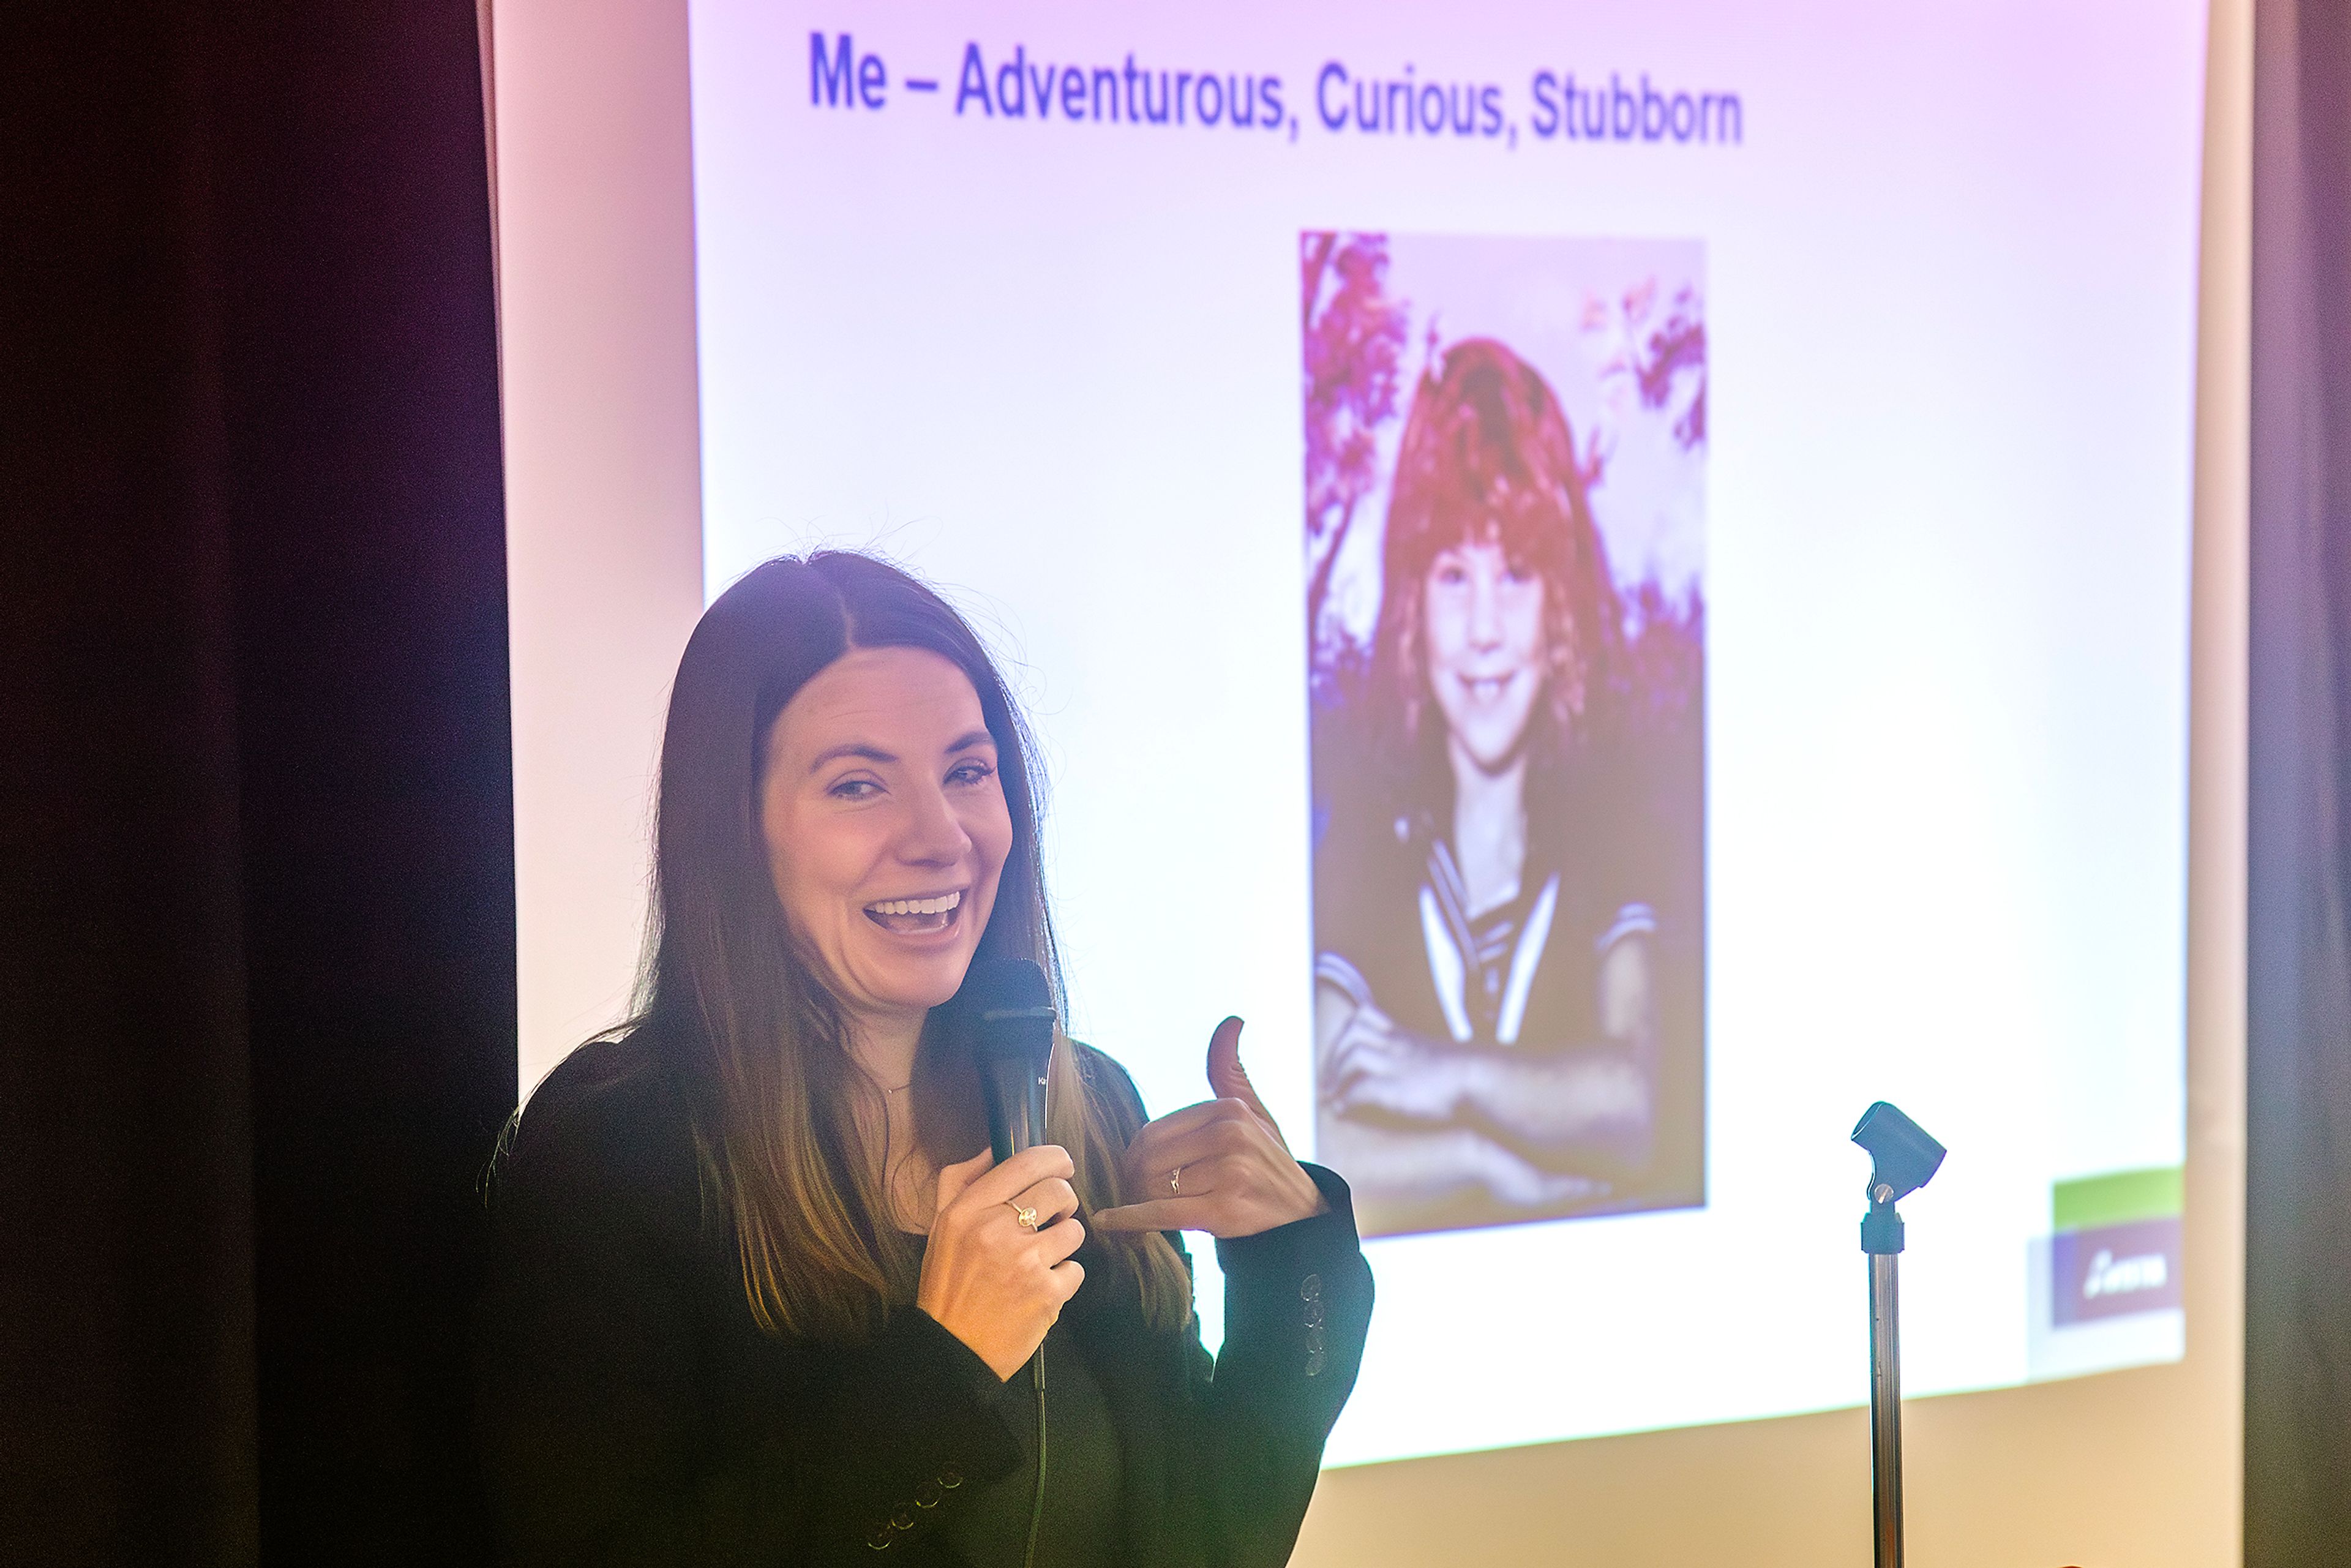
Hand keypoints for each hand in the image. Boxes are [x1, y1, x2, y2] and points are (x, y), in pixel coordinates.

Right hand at [915, 1144, 1085, 1380]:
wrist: (951, 1350)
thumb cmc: (946, 1285)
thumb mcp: (940, 1227)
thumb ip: (960, 1182)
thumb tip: (993, 1149)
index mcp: (967, 1210)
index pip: (1024, 1162)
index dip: (1054, 1158)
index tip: (1063, 1165)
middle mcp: (996, 1229)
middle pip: (1059, 1191)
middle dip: (1064, 1202)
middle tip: (1053, 1218)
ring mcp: (1025, 1262)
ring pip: (1074, 1230)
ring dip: (1065, 1241)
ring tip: (1044, 1256)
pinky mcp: (1047, 1294)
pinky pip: (1077, 1269)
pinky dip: (1064, 1279)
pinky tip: (1043, 1288)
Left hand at [1093, 1017, 1327, 1238]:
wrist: (1303, 1215)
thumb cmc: (1268, 1161)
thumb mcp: (1255, 1111)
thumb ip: (1231, 1070)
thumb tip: (1232, 1021)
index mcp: (1229, 1110)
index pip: (1153, 1131)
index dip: (1134, 1156)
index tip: (1132, 1173)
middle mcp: (1231, 1136)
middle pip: (1148, 1158)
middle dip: (1131, 1181)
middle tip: (1129, 1197)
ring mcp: (1230, 1173)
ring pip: (1154, 1187)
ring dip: (1134, 1205)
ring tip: (1132, 1216)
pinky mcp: (1225, 1210)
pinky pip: (1163, 1213)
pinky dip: (1130, 1220)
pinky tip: (1108, 1222)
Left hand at [1324, 1002, 1464, 1123]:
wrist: (1481, 1079)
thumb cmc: (1464, 1074)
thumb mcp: (1435, 1056)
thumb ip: (1418, 1056)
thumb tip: (1414, 1070)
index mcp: (1405, 1036)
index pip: (1366, 1014)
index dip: (1347, 1029)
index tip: (1340, 1048)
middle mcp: (1397, 1045)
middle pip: (1352, 1031)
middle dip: (1335, 1053)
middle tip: (1329, 1076)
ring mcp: (1397, 1065)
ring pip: (1353, 1054)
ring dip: (1337, 1073)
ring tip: (1333, 1092)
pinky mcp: (1396, 1088)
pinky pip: (1362, 1088)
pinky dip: (1348, 1098)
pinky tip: (1344, 1109)